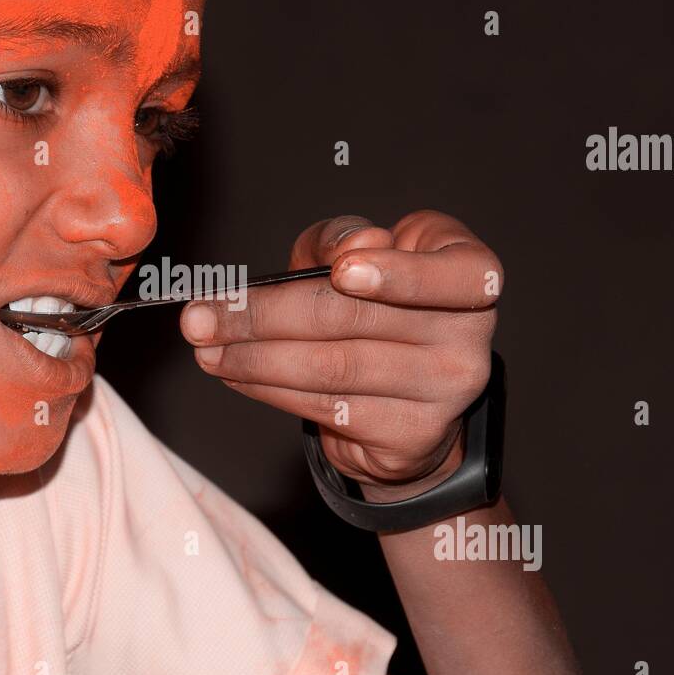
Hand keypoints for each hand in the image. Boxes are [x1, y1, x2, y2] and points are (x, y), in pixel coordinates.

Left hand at [179, 212, 500, 496]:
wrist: (407, 393)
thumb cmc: (379, 301)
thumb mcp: (362, 252)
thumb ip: (342, 239)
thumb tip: (345, 249)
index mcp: (470, 272)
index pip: (450, 274)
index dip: (397, 274)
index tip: (342, 271)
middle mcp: (471, 335)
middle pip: (358, 319)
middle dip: (265, 315)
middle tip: (202, 315)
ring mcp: (445, 391)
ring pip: (333, 368)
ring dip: (253, 358)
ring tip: (206, 347)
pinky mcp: (411, 435)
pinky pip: (327, 407)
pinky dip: (269, 389)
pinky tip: (236, 374)